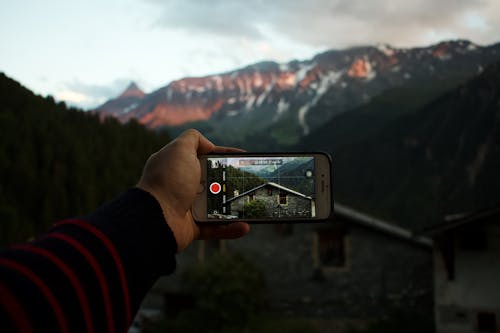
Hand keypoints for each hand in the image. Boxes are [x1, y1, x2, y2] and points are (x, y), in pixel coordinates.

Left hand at [137, 129, 249, 251]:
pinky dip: (230, 228)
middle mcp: (182, 185)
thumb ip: (193, 138)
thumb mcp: (179, 149)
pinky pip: (216, 227)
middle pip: (213, 181)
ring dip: (236, 206)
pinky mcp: (193, 227)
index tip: (243, 157)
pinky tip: (245, 226)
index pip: (205, 157)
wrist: (156, 217)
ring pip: (218, 205)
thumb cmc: (169, 181)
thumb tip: (208, 145)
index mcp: (178, 166)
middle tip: (250, 181)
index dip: (224, 155)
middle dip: (232, 181)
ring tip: (251, 204)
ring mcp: (187, 207)